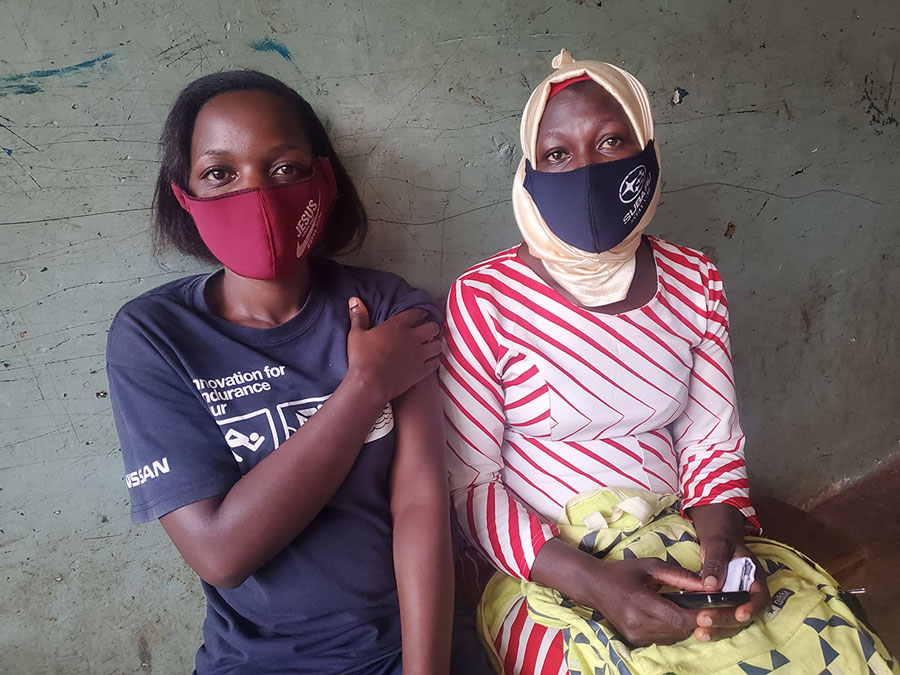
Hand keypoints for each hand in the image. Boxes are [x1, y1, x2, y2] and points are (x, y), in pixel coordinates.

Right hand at [346, 298, 440, 401]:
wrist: (370, 384)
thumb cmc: (361, 359)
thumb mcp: (356, 334)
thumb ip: (359, 317)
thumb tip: (354, 300)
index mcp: (397, 326)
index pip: (416, 313)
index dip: (420, 313)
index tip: (421, 314)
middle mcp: (412, 337)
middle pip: (432, 327)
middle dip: (432, 327)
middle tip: (429, 329)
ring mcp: (419, 354)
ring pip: (437, 344)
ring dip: (435, 343)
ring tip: (432, 344)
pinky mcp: (421, 370)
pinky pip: (435, 362)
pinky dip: (435, 360)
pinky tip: (431, 360)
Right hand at [531, 539, 705, 646]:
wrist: (594, 585)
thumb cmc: (623, 572)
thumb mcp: (651, 566)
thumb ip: (680, 575)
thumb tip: (707, 585)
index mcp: (639, 602)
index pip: (677, 618)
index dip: (697, 615)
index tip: (710, 606)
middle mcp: (637, 623)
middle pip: (678, 630)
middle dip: (692, 618)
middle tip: (697, 604)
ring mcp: (635, 635)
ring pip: (673, 637)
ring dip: (682, 624)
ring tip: (679, 607)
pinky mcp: (635, 641)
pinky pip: (663, 639)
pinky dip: (671, 629)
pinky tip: (666, 614)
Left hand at [690, 504, 769, 641]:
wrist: (718, 543)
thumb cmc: (722, 541)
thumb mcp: (719, 544)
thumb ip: (716, 562)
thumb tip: (710, 584)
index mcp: (755, 578)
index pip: (760, 598)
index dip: (752, 608)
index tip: (740, 615)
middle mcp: (749, 595)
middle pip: (744, 615)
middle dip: (725, 620)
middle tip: (704, 622)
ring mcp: (737, 603)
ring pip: (732, 622)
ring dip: (717, 629)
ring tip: (699, 632)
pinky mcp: (724, 607)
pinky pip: (720, 620)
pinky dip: (710, 627)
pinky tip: (696, 630)